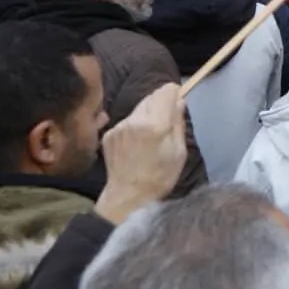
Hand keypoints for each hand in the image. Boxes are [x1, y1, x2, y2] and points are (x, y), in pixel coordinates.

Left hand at [95, 84, 188, 224]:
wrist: (127, 198)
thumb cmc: (159, 177)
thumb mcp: (179, 152)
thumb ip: (178, 122)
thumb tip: (179, 101)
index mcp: (155, 124)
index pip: (166, 90)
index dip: (175, 94)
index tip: (178, 104)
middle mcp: (135, 120)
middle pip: (152, 96)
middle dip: (161, 105)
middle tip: (165, 126)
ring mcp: (119, 126)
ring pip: (139, 107)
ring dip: (147, 115)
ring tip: (149, 138)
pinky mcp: (109, 134)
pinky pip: (127, 120)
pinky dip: (134, 126)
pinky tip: (136, 145)